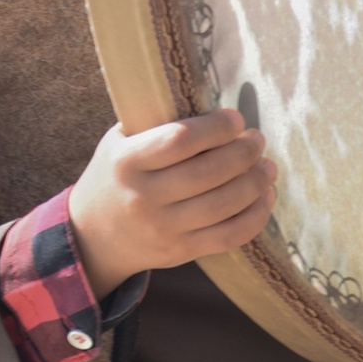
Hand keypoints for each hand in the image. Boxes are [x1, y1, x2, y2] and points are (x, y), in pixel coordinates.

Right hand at [67, 108, 276, 300]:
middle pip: (208, 173)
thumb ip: (156, 128)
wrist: (94, 235)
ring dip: (255, 183)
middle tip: (257, 139)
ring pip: (223, 205)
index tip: (235, 118)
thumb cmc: (115, 175)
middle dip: (243, 152)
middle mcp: (143, 196)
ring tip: (267, 166)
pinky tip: (265, 197)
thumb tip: (213, 110)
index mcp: (126, 161)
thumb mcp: (119, 143)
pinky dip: (255, 216)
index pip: (179, 140)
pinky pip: (229, 236)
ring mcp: (163, 228)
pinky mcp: (181, 251)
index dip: (215, 128)